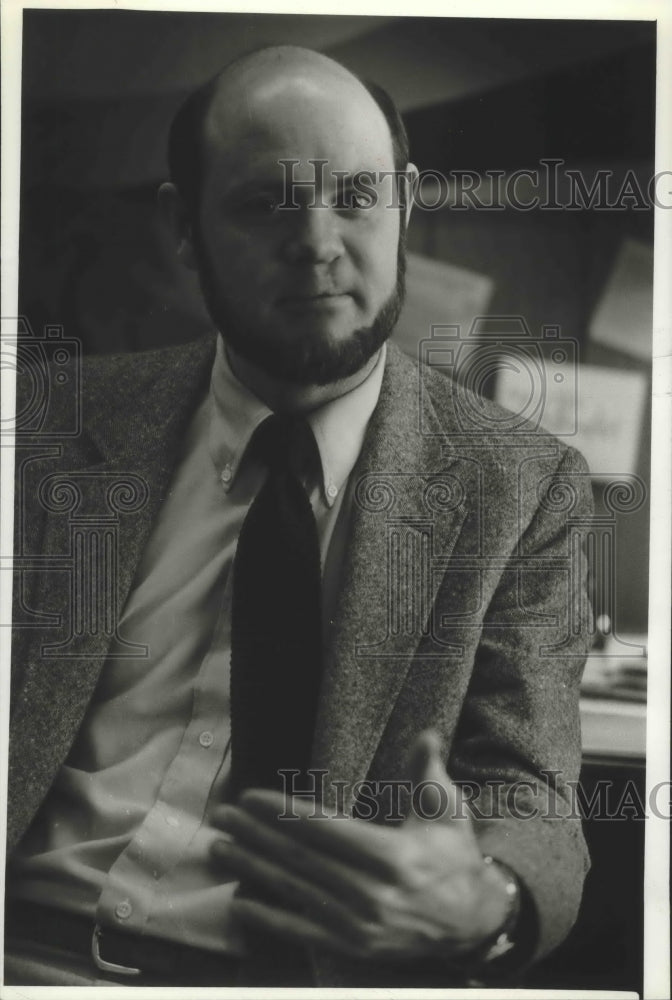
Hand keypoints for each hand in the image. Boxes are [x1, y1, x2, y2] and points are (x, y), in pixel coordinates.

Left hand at [210, 730, 511, 961]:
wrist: (473, 922)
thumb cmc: (454, 857)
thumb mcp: (448, 811)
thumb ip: (428, 772)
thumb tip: (426, 734)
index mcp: (393, 856)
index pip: (324, 829)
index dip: (282, 813)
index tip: (250, 797)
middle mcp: (371, 894)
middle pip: (300, 859)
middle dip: (254, 835)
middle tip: (220, 816)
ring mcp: (359, 925)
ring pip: (294, 891)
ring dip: (251, 869)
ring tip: (219, 848)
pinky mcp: (353, 947)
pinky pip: (302, 932)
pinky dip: (268, 919)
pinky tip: (240, 904)